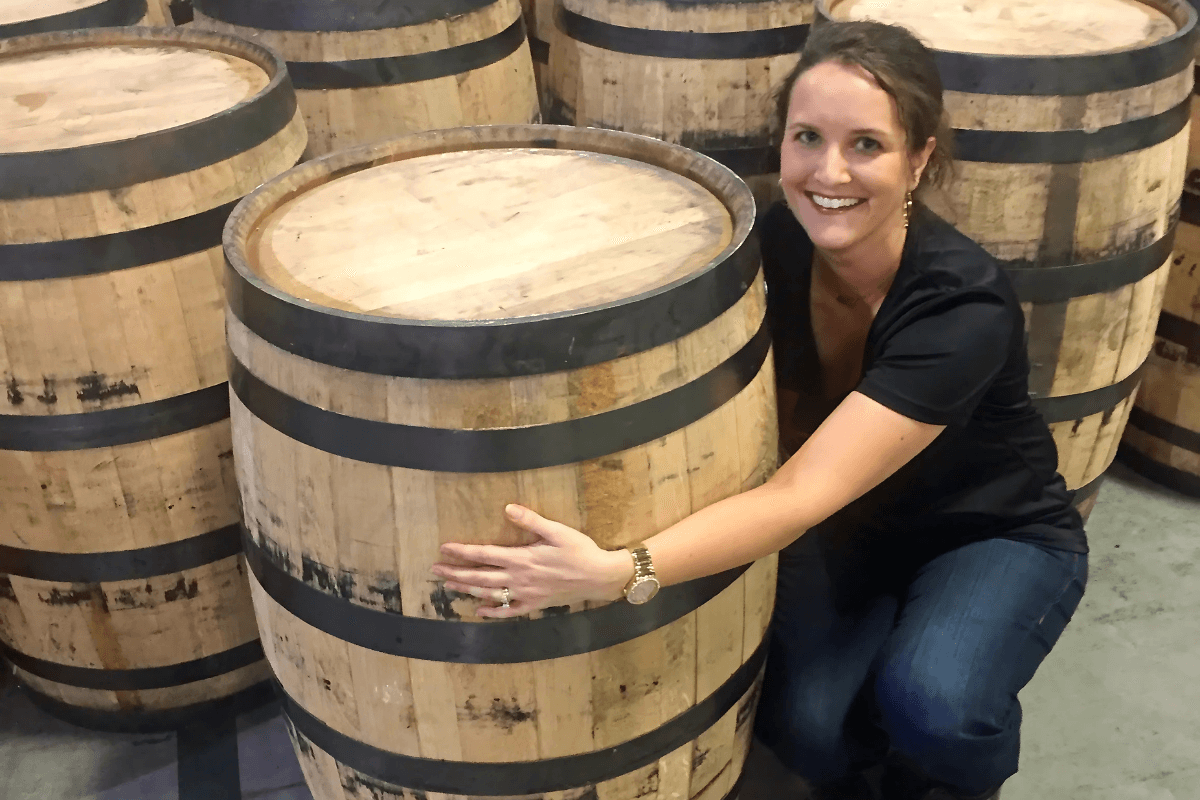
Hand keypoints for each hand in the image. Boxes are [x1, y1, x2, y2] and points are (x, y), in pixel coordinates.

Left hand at [431, 504, 634, 618]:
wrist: (599, 576)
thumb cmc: (580, 550)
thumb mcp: (557, 531)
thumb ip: (531, 521)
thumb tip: (507, 508)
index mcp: (522, 558)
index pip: (485, 555)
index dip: (463, 552)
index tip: (444, 548)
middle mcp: (519, 578)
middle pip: (481, 576)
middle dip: (456, 572)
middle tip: (435, 569)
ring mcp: (526, 594)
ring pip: (490, 594)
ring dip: (468, 589)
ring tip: (449, 585)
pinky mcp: (535, 604)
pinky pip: (509, 611)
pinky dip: (493, 611)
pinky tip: (479, 610)